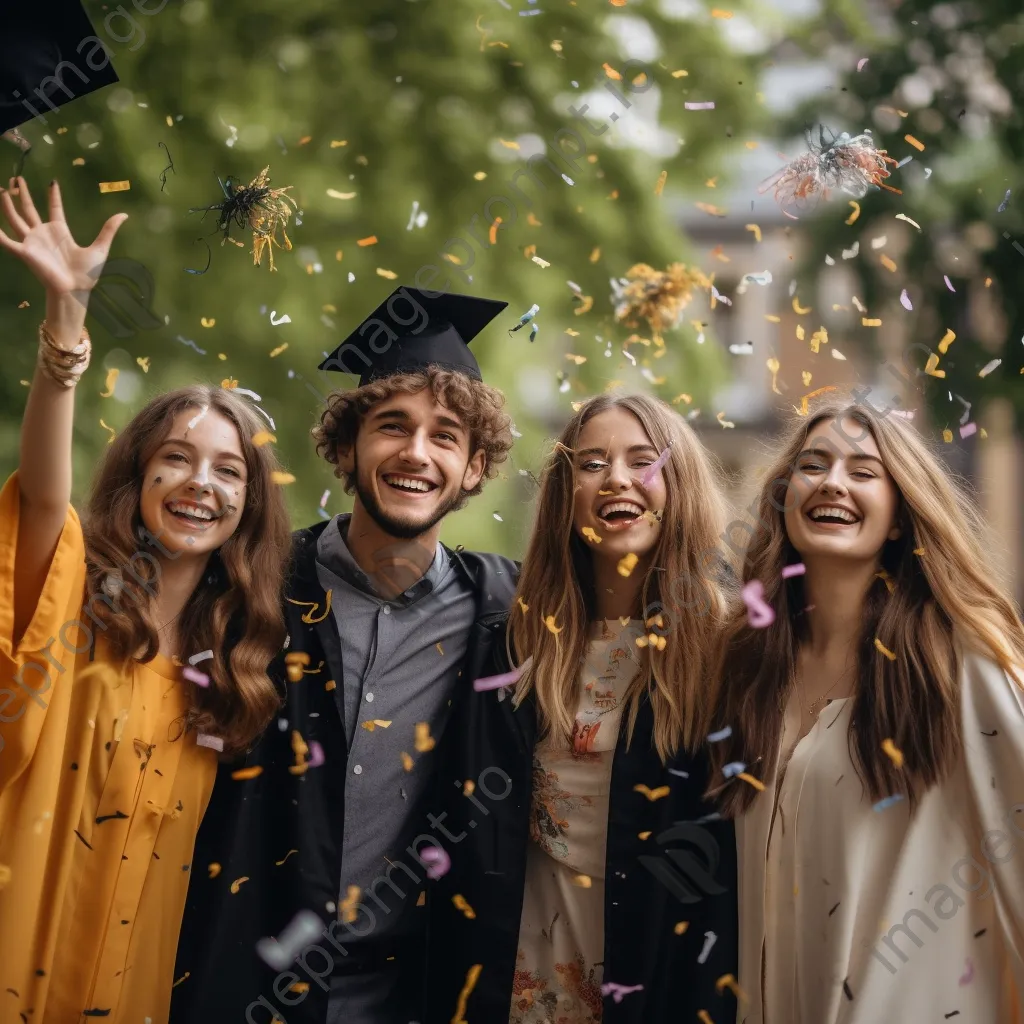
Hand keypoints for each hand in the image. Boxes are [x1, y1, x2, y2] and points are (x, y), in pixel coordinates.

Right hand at [0, 177, 127, 299]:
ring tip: (2, 189)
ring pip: (15, 219)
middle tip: (17, 178)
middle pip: (29, 209)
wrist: (75, 291)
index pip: (55, 208)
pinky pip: (7, 242)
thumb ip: (108, 230)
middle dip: (23, 194)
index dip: (53, 195)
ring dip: (7, 205)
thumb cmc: (87, 274)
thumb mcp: (100, 248)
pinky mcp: (25, 253)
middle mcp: (44, 234)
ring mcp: (33, 242)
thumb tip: (124, 215)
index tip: (52, 182)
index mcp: (60, 232)